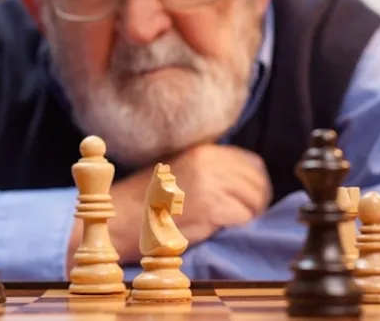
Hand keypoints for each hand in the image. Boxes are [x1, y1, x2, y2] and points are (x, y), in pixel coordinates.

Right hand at [102, 144, 271, 264]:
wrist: (121, 216)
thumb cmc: (147, 199)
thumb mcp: (179, 170)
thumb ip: (208, 169)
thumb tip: (242, 181)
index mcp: (202, 151)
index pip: (250, 162)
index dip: (257, 181)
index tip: (252, 197)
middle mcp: (208, 163)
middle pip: (256, 180)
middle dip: (257, 200)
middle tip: (250, 215)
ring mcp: (209, 184)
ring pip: (253, 199)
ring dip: (249, 214)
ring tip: (235, 223)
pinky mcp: (209, 208)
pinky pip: (242, 217)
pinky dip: (238, 226)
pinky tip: (223, 229)